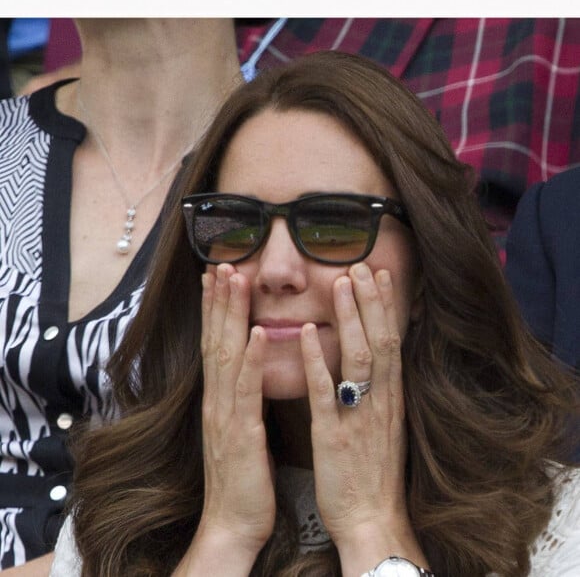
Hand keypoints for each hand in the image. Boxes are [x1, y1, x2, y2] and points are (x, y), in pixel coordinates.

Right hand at [192, 264, 274, 564]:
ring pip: (226, 355)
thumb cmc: (244, 475)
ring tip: (233, 279)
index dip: (216, 308)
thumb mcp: (241, 427)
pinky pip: (246, 391)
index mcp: (220, 398)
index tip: (219, 274)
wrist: (234, 523)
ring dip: (229, 315)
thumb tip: (250, 368)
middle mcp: (217, 400)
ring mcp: (225, 415)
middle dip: (219, 299)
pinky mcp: (242, 434)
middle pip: (215, 339)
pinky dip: (250, 359)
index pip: (215, 343)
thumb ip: (243, 396)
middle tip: (222, 262)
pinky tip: (256, 332)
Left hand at [301, 262, 424, 573]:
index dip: (386, 306)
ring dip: (350, 318)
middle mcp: (379, 400)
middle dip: (371, 301)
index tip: (380, 274)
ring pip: (358, 358)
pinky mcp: (334, 434)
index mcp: (390, 397)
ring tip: (341, 284)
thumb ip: (379, 390)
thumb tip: (375, 361)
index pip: (391, 342)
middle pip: (379, 341)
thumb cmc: (373, 470)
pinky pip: (325, 392)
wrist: (372, 518)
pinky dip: (318, 360)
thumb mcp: (384, 424)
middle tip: (362, 265)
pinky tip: (308, 332)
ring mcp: (358, 416)